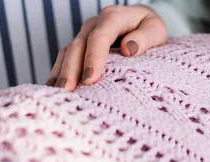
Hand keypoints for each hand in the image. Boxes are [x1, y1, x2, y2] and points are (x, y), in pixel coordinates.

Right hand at [45, 5, 166, 90]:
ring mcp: (84, 35)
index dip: (93, 57)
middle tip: (67, 91)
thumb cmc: (149, 29)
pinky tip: (53, 89)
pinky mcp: (80, 46)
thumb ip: (146, 38)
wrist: (141, 23)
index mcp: (114, 18)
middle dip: (71, 69)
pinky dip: (58, 73)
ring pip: (67, 52)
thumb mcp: (156, 30)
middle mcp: (95, 24)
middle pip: (78, 45)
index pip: (99, 37)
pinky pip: (65, 58)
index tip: (90, 79)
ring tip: (58, 95)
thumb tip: (129, 49)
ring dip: (61, 73)